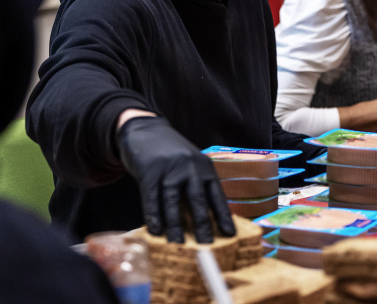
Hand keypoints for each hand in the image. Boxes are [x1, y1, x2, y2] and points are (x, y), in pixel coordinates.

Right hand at [116, 116, 234, 243]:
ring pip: (173, 201)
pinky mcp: (149, 172)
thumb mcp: (191, 164)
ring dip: (176, 225)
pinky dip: (154, 216)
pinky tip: (155, 231)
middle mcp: (190, 168)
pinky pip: (152, 198)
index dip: (223, 216)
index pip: (217, 195)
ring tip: (179, 245)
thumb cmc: (172, 154)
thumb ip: (198, 185)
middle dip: (203, 225)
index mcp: (205, 168)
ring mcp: (169, 169)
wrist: (146, 130)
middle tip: (206, 246)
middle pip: (198, 200)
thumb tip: (205, 218)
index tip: (230, 234)